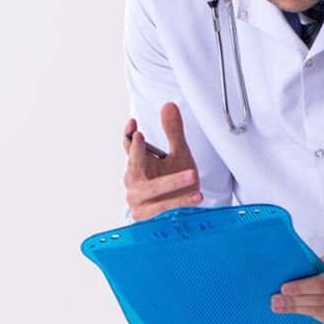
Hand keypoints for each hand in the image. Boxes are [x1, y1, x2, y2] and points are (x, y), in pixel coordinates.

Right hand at [123, 102, 201, 220]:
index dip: (128, 135)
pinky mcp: (146, 218)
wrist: (182, 211)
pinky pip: (162, 210)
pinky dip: (179, 204)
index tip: (133, 124)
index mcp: (138, 164)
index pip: (128, 146)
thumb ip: (173, 132)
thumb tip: (168, 105)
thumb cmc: (176, 182)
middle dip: (136, 152)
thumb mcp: (179, 154)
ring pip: (150, 190)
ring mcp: (138, 201)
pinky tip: (195, 197)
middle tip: (141, 137)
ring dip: (171, 183)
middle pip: (133, 166)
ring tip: (191, 175)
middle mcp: (134, 181)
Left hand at [271, 239, 323, 323]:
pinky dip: (316, 316)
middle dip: (295, 302)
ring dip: (302, 311)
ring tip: (284, 308)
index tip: (283, 289)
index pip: (322, 285)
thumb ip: (318, 266)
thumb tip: (293, 279)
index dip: (301, 289)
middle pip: (321, 302)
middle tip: (275, 302)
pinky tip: (304, 311)